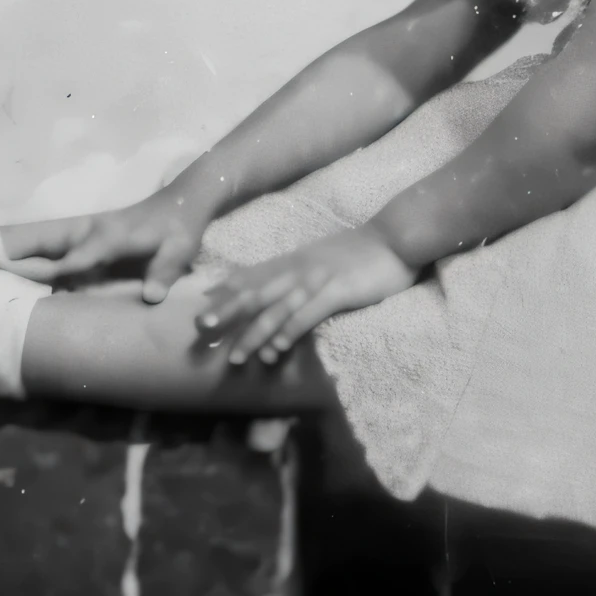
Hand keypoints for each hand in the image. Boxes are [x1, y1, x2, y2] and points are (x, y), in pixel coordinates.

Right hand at [4, 188, 215, 302]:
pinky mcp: (80, 236)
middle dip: (8, 253)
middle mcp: (87, 232)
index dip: (48, 273)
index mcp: (108, 237)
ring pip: (37, 240)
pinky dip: (23, 254)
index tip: (21, 283)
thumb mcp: (178, 251)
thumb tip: (152, 298)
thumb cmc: (179, 230)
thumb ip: (164, 272)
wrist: (180, 203)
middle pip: (40, 242)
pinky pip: (46, 246)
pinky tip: (2, 266)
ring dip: (8, 250)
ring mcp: (80, 232)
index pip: (73, 260)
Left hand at [196, 226, 419, 364]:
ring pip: (276, 308)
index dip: (224, 292)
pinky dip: (289, 333)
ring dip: (254, 334)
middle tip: (199, 330)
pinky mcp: (338, 291)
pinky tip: (276, 350)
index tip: (198, 308)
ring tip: (236, 357)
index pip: (250, 276)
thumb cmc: (361, 252)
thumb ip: (298, 271)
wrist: (397, 238)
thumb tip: (276, 290)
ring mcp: (317, 279)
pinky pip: (308, 314)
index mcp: (293, 261)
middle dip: (226, 312)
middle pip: (255, 291)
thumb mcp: (322, 258)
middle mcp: (299, 269)